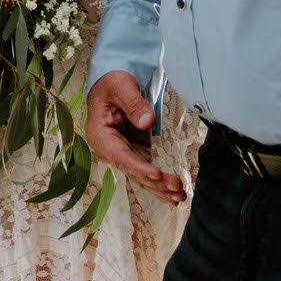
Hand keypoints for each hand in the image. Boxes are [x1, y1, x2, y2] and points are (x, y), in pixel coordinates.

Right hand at [83, 72, 186, 204]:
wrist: (111, 85)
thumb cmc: (112, 83)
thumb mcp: (121, 86)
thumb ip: (134, 103)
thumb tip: (148, 122)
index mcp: (100, 136)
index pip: (121, 156)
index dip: (139, 167)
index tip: (157, 174)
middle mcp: (109, 150)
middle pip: (133, 171)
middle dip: (156, 182)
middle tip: (178, 187)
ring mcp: (121, 153)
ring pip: (140, 177)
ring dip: (160, 189)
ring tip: (181, 196)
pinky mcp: (133, 153)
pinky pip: (145, 172)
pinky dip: (158, 184)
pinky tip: (173, 196)